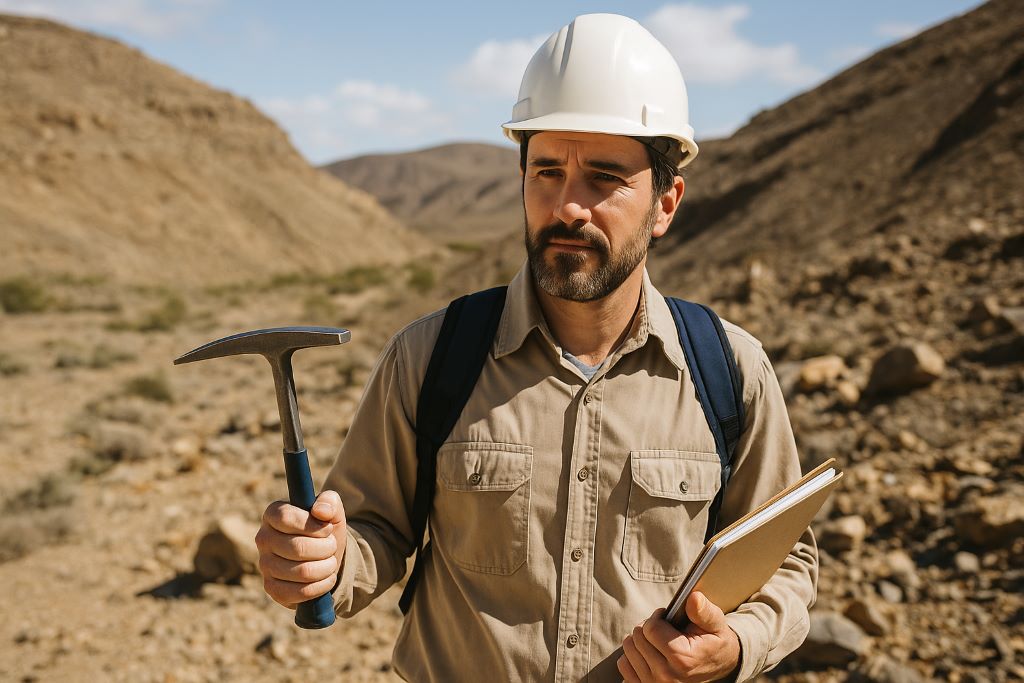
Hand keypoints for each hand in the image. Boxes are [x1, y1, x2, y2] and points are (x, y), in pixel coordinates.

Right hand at [254, 490, 346, 607]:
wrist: (326, 557)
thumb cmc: (325, 530)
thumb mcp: (332, 511)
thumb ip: (330, 502)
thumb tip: (321, 511)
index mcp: (273, 514)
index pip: (286, 518)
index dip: (313, 525)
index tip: (327, 529)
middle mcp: (263, 538)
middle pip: (297, 547)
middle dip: (325, 548)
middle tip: (332, 546)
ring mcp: (265, 565)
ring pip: (302, 572)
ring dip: (326, 567)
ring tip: (330, 561)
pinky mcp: (272, 588)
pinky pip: (300, 592)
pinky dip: (321, 586)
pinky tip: (327, 578)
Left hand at [617, 591, 739, 682]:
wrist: (719, 667)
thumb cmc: (714, 642)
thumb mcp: (716, 624)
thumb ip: (704, 611)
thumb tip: (693, 597)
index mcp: (683, 659)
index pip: (650, 629)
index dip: (657, 617)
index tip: (666, 617)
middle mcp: (667, 677)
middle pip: (637, 638)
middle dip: (647, 627)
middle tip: (662, 628)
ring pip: (628, 649)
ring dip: (639, 640)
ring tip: (656, 639)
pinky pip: (624, 665)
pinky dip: (632, 656)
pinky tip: (648, 653)